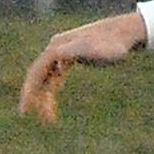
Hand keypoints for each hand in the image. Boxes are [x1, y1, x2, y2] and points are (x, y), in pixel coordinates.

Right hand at [18, 12, 147, 122]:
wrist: (126, 33)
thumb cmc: (111, 45)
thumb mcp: (91, 49)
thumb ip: (71, 52)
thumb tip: (52, 54)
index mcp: (56, 47)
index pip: (36, 72)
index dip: (30, 92)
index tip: (26, 112)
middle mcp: (56, 47)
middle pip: (40, 76)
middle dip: (38, 98)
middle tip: (44, 120)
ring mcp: (65, 51)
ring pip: (48, 77)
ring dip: (47, 96)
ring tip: (50, 117)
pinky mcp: (74, 55)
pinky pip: (57, 74)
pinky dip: (54, 87)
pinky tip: (53, 98)